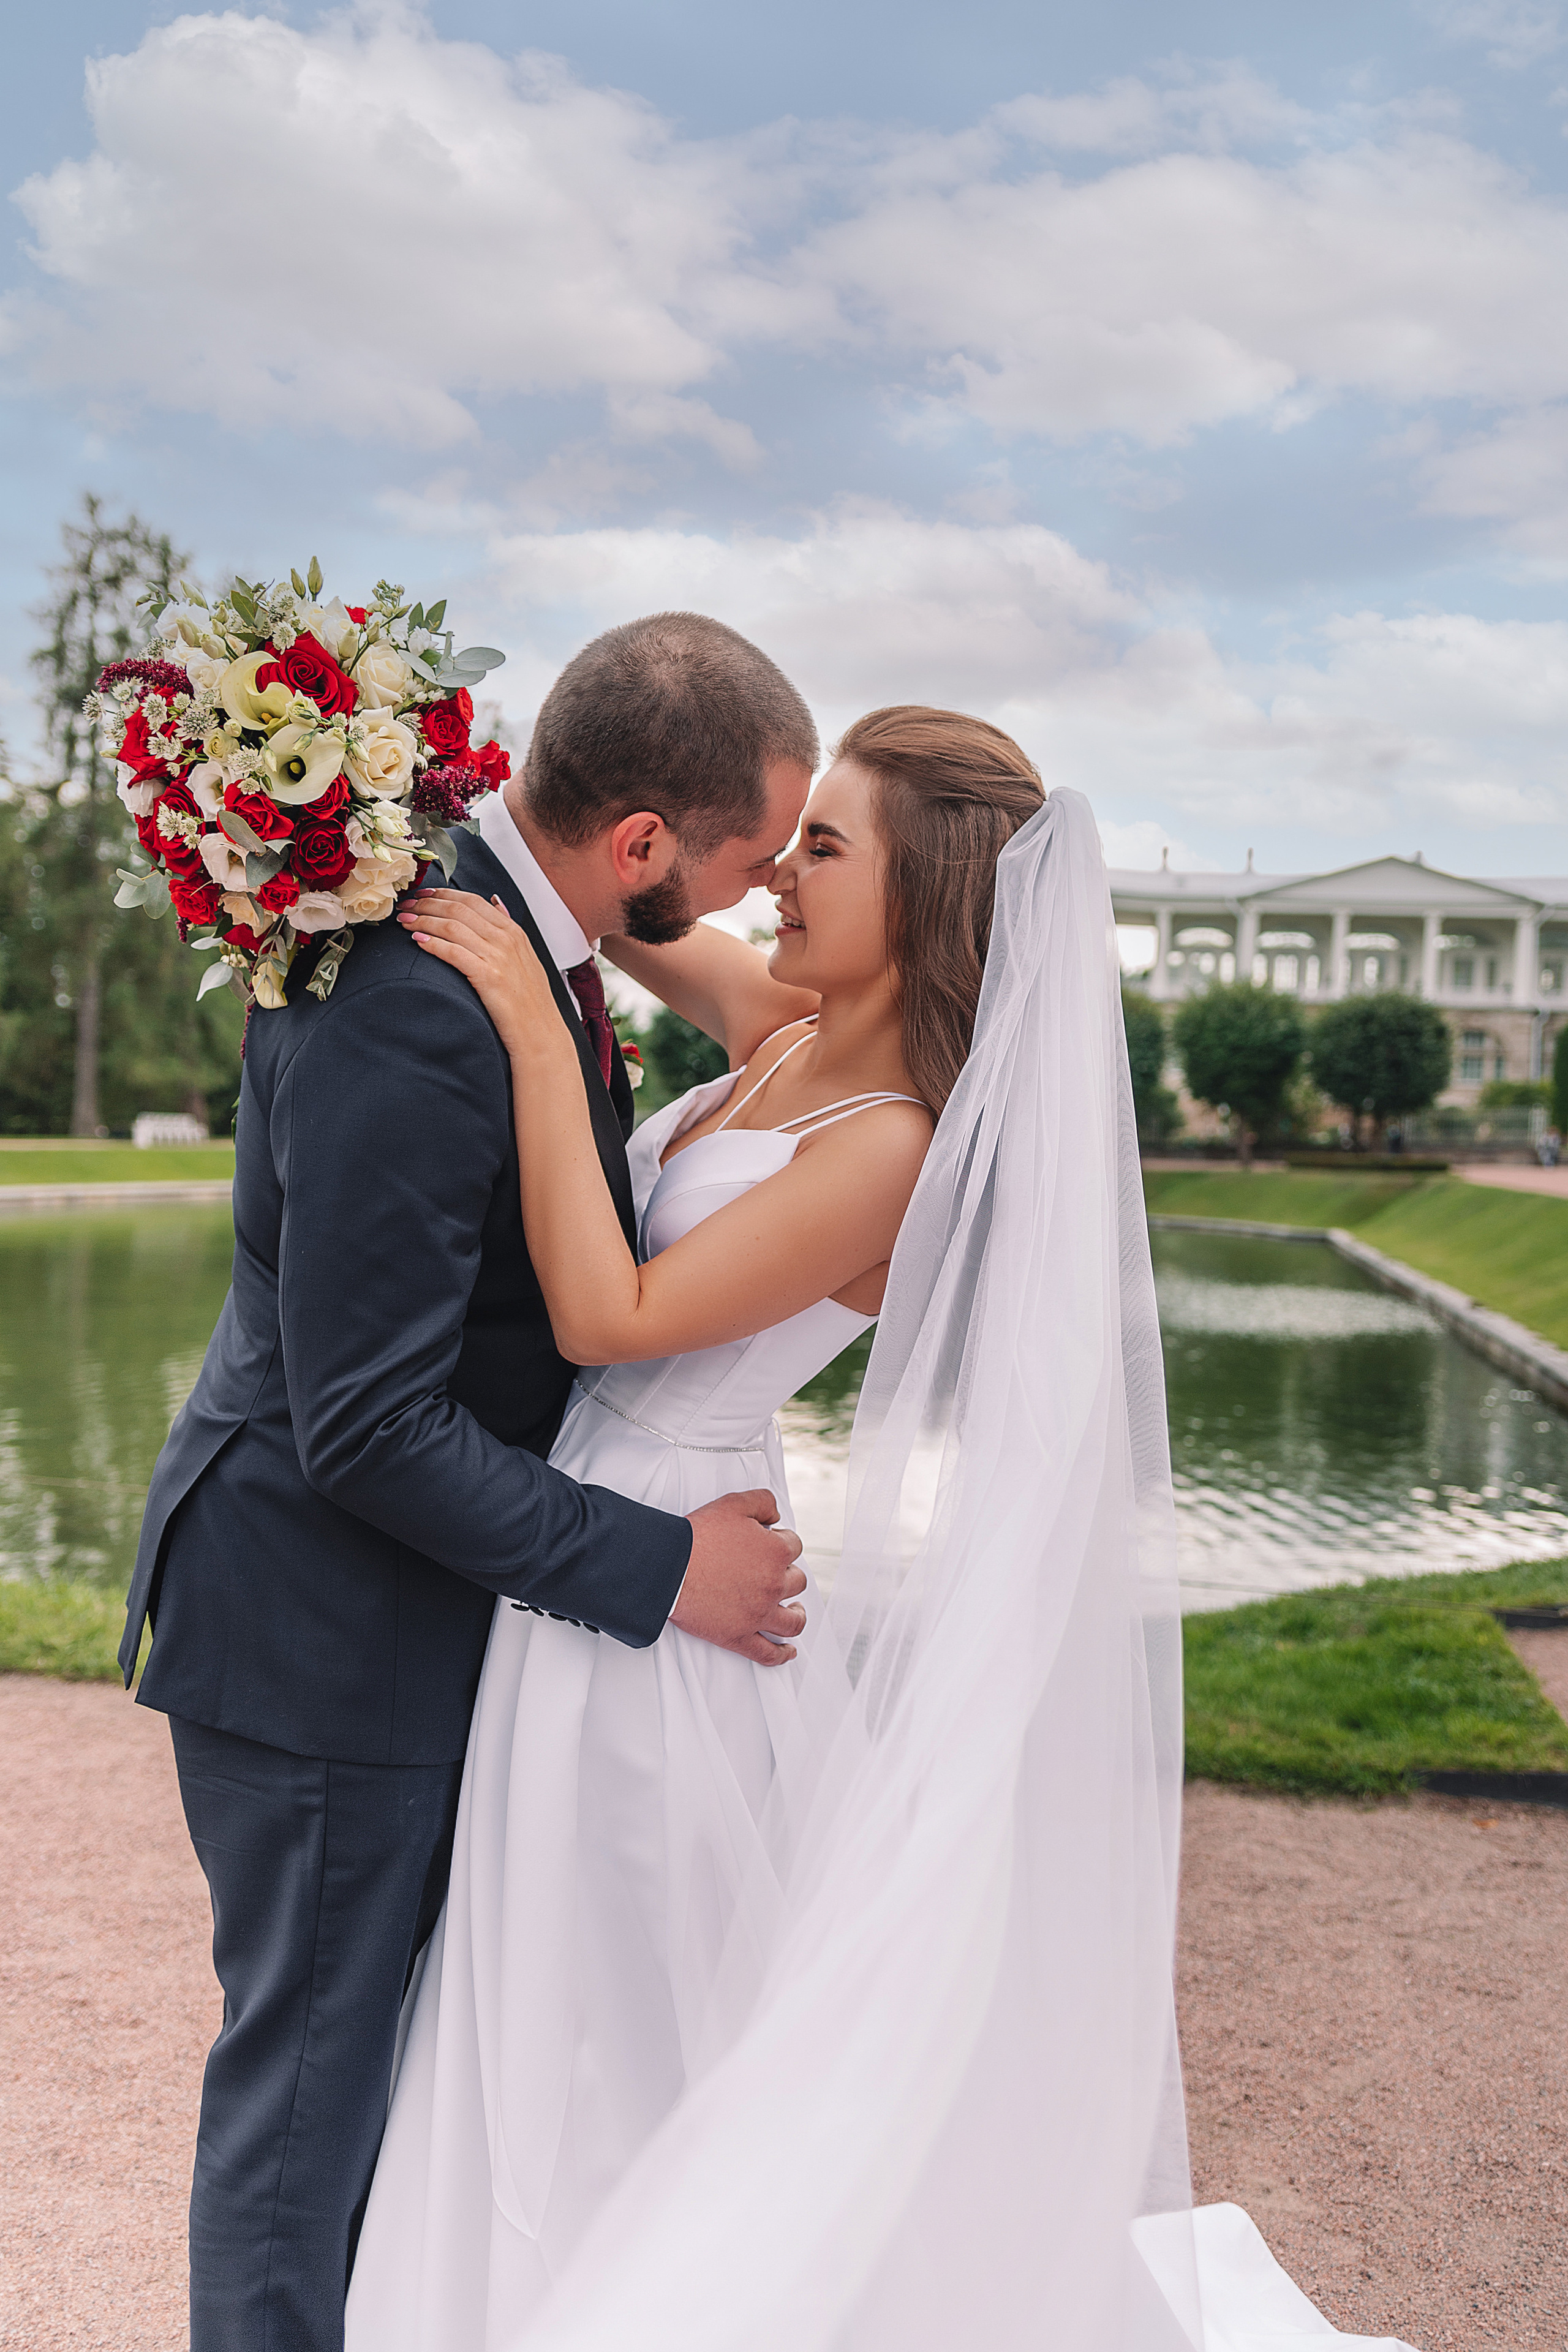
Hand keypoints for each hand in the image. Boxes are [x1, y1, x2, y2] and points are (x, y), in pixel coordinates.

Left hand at [399, 890, 558, 1054]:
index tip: (422, 894)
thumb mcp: (525, 955)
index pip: (472, 900)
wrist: (540, 1032)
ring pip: (452, 927)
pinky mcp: (488, 977)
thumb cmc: (530, 1000)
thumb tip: (495, 901)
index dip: (443, 894)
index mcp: (513, 931)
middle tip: (406, 906)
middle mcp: (506, 939)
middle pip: (458, 909)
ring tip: (404, 922)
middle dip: (426, 904)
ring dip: (423, 921)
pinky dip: (433, 944)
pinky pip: (453, 952)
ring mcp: (498, 957)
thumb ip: (508, 926)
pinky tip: (417, 942)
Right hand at [675, 1489, 806, 1664]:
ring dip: (796, 1615)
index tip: (769, 1544)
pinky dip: (782, 1655)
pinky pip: (768, 1653)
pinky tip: (788, 1651)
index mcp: (775, 1552)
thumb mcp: (734, 1503)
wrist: (668, 1567)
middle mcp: (773, 1585)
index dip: (781, 1542)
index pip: (793, 1547)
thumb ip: (763, 1502)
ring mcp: (758, 1614)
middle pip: (796, 1582)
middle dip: (787, 1574)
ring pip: (792, 1621)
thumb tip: (777, 1516)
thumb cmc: (697, 1536)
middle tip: (773, 1573)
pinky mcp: (739, 1636)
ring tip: (793, 1611)